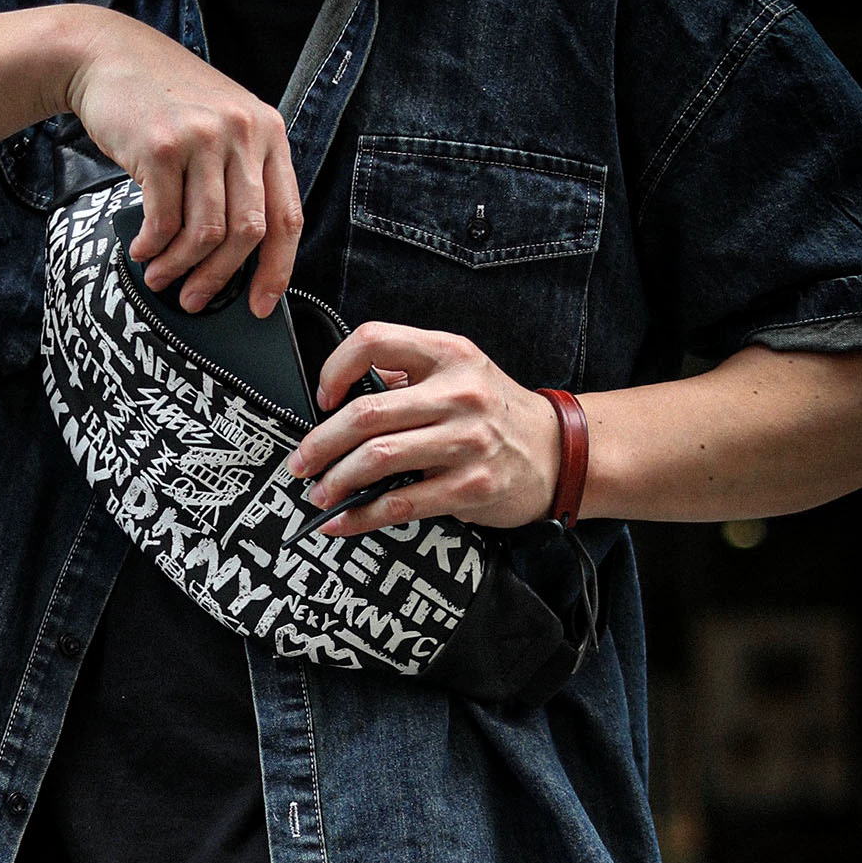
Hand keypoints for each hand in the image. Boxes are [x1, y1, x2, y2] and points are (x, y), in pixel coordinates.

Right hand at [62, 7, 302, 316]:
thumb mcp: (220, 127)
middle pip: (246, 233)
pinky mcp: (162, 146)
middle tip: (195, 300)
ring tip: (160, 277)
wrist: (108, 55)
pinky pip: (164, 220)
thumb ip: (238, 178)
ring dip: (180, 267)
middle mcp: (243, 133)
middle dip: (219, 278)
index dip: (276, 271)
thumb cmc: (164, 102)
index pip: (286, 218)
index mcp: (269, 134)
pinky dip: (152, 247)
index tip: (259, 306)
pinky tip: (142, 250)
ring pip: (206, 233)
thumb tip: (237, 259)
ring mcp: (203, 138)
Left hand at [285, 322, 562, 533]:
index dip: (335, 368)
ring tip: (319, 492)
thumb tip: (341, 398)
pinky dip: (361, 516)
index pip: (373, 341)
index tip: (322, 398)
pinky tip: (342, 520)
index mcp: (447, 354)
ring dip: (336, 481)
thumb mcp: (460, 371)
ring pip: (378, 458)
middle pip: (366, 413)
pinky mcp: (470, 485)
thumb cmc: (497, 413)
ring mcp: (466, 440)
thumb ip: (407, 373)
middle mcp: (458, 392)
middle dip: (321, 443)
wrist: (559, 451)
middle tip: (302, 462)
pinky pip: (400, 503)